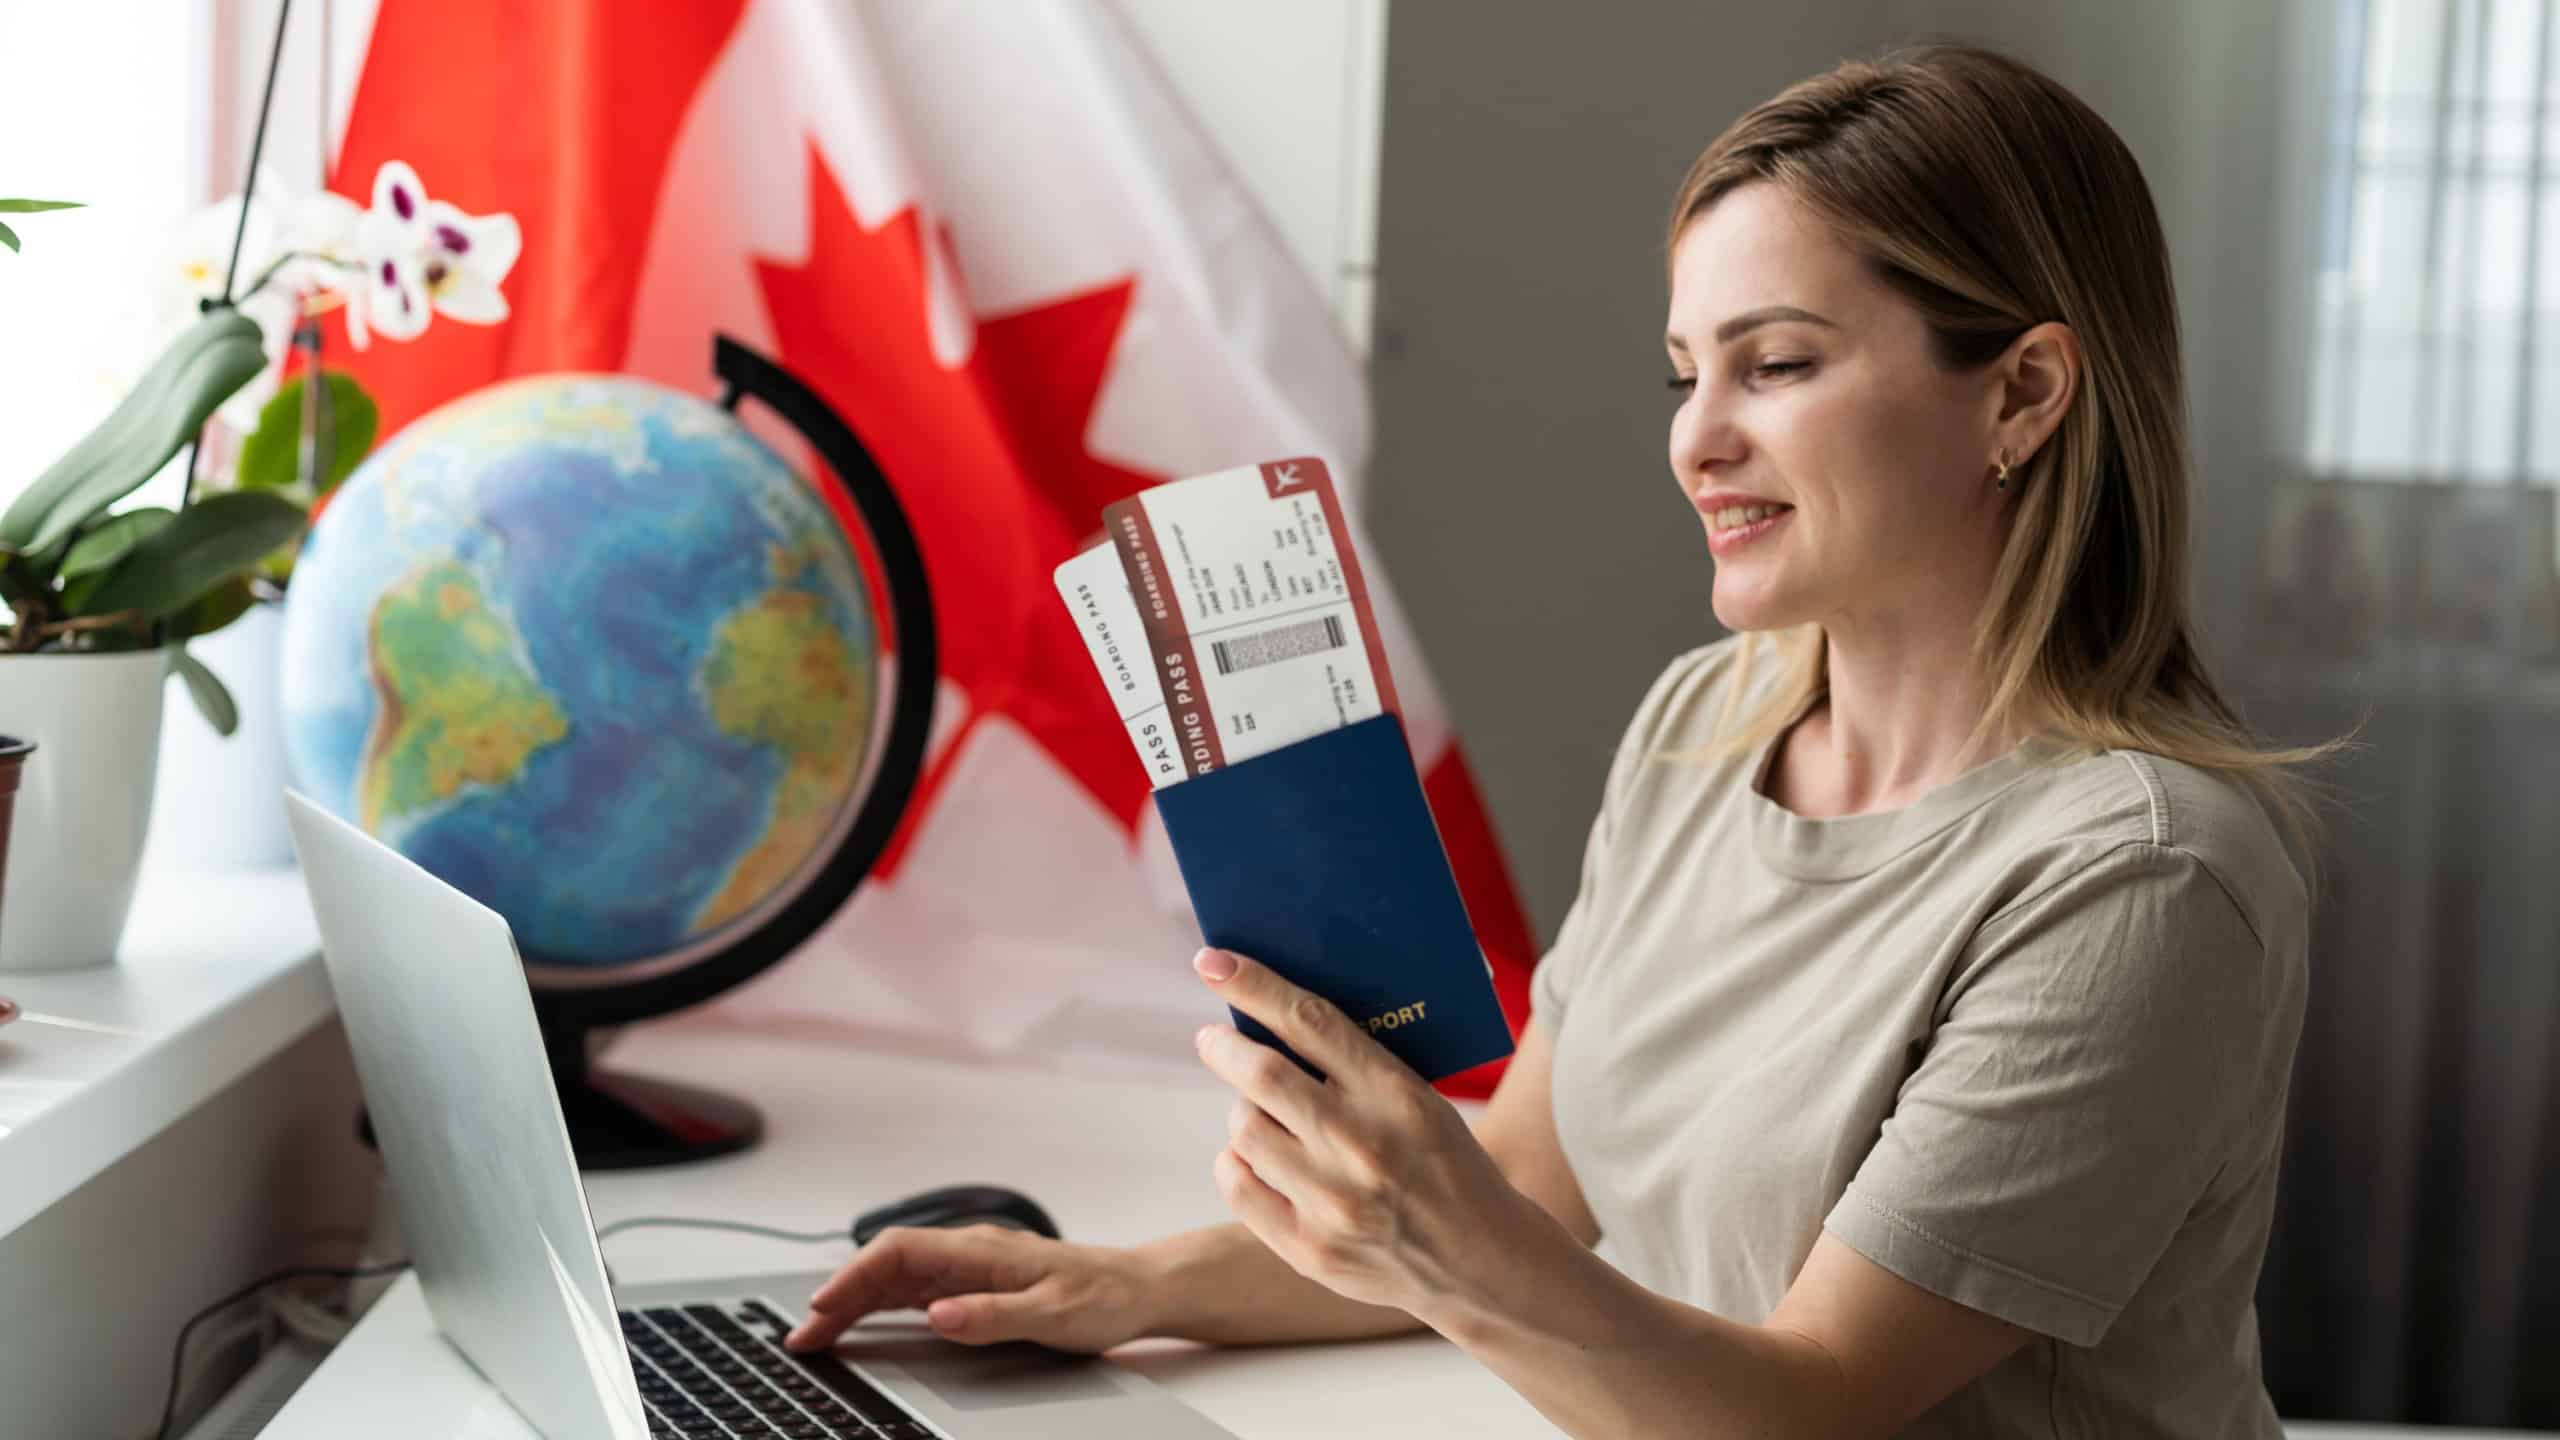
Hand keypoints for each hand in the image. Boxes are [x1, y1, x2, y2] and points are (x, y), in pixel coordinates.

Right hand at [785, 1224, 1160, 1353]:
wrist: (1138, 1288)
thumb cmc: (1103, 1296)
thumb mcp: (1053, 1313)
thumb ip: (994, 1314)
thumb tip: (938, 1314)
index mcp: (982, 1249)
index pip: (900, 1252)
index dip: (856, 1277)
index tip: (824, 1307)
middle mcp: (968, 1252)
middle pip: (886, 1265)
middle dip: (840, 1296)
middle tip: (803, 1336)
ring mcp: (968, 1268)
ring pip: (894, 1279)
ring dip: (853, 1304)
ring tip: (817, 1337)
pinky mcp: (972, 1286)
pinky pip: (913, 1292)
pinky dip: (878, 1307)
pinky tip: (858, 1325)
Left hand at [1190, 946, 1530, 1323]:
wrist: (1481, 1261)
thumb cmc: (1445, 1165)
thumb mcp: (1422, 1101)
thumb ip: (1357, 1069)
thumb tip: (1272, 1025)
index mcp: (1396, 1094)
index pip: (1309, 1022)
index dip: (1254, 985)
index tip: (1214, 964)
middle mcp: (1361, 1145)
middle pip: (1260, 1074)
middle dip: (1224, 1047)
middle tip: (1214, 1039)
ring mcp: (1333, 1202)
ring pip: (1244, 1128)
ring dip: (1239, 1109)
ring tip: (1254, 1109)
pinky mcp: (1311, 1249)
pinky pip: (1238, 1185)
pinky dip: (1235, 1160)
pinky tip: (1252, 1155)